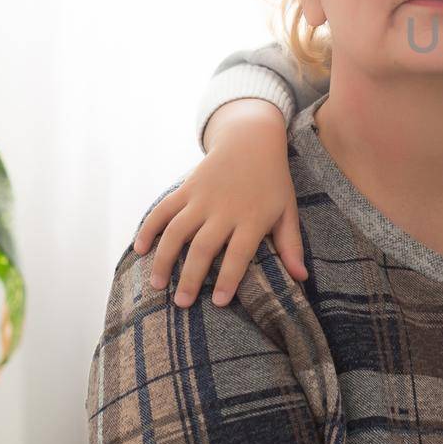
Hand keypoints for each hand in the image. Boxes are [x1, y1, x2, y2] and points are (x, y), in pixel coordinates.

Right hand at [133, 100, 303, 306]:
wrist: (251, 140)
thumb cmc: (272, 181)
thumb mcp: (287, 210)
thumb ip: (291, 245)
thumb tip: (302, 278)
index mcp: (252, 218)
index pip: (239, 254)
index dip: (229, 278)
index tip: (219, 302)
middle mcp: (225, 209)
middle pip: (203, 247)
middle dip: (191, 278)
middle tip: (181, 304)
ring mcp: (202, 198)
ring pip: (176, 232)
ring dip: (164, 260)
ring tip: (158, 285)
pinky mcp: (186, 189)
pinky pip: (163, 210)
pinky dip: (148, 228)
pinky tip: (140, 249)